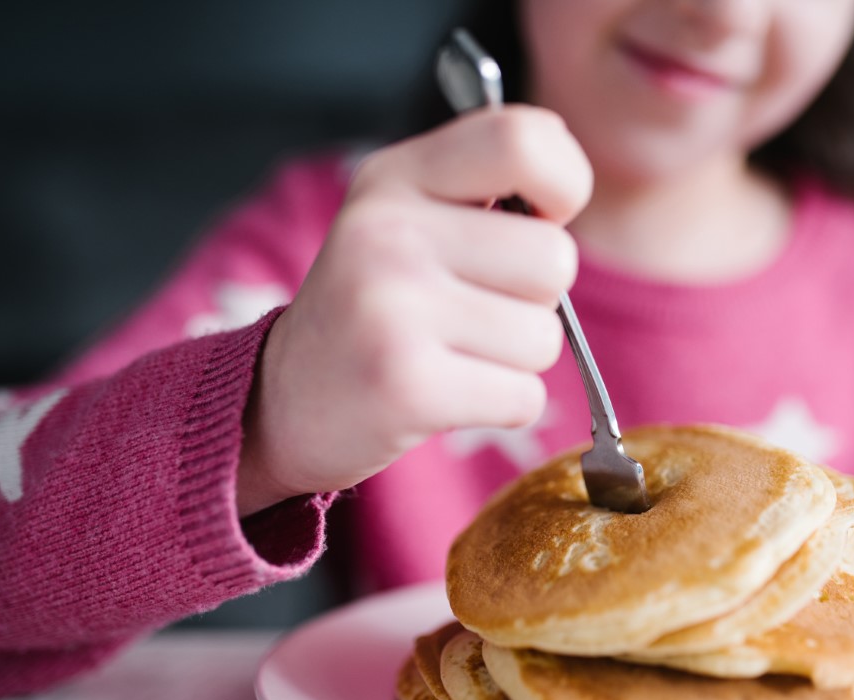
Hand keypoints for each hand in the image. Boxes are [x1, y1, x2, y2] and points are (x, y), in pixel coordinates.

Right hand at [237, 106, 592, 514]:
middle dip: (534, 299)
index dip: (564, 184)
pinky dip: (502, 405)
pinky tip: (447, 395)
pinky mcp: (406, 386)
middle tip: (471, 310)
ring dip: (515, 359)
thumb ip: (482, 183)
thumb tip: (566, 189)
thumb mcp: (405, 215)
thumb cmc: (377, 306)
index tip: (540, 218)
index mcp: (395, 178)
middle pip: (554, 259)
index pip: (523, 140)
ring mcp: (392, 309)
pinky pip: (525, 396)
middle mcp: (388, 232)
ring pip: (544, 337)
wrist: (287, 401)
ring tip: (452, 353)